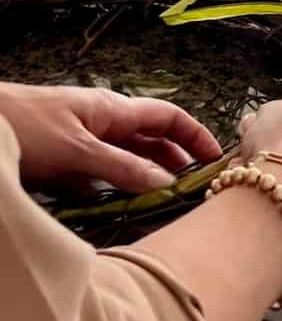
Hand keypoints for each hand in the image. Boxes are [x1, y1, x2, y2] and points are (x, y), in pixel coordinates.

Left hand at [0, 82, 221, 191]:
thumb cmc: (25, 126)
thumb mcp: (78, 151)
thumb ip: (122, 167)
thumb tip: (165, 182)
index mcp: (113, 111)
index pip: (168, 117)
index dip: (196, 135)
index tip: (218, 159)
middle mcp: (104, 124)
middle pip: (153, 140)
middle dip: (178, 161)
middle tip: (199, 191)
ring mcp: (85, 143)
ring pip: (128, 160)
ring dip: (149, 178)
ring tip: (169, 205)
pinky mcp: (66, 164)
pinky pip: (102, 177)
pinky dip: (118, 191)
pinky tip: (125, 210)